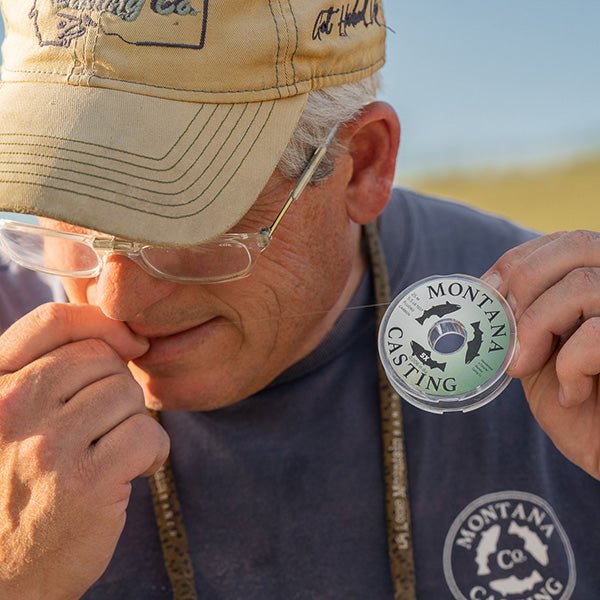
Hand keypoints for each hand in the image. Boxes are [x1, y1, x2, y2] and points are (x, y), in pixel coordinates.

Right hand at [0, 303, 169, 599]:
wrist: (3, 579)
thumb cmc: (15, 490)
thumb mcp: (10, 422)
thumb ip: (46, 372)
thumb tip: (121, 336)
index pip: (52, 322)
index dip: (102, 325)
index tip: (129, 344)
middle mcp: (11, 409)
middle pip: (102, 358)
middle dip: (117, 387)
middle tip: (106, 426)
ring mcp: (48, 445)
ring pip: (127, 394)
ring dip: (133, 422)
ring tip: (113, 452)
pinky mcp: (86, 482)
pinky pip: (147, 435)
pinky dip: (152, 453)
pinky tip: (133, 472)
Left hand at [483, 230, 599, 479]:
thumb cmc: (579, 404)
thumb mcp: (541, 352)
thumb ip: (525, 317)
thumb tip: (483, 290)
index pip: (566, 240)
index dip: (519, 262)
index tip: (488, 294)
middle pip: (576, 246)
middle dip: (524, 288)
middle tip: (506, 332)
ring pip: (583, 286)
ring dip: (537, 328)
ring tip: (526, 366)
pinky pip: (598, 334)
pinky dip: (571, 365)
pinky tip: (572, 392)